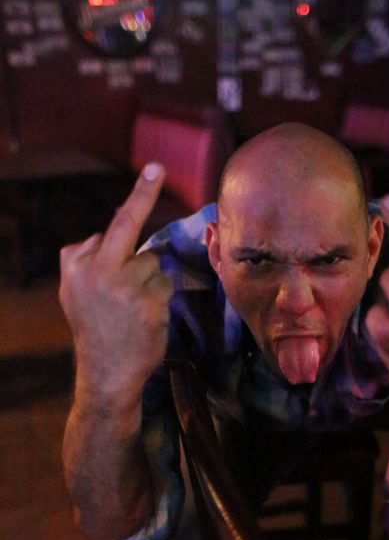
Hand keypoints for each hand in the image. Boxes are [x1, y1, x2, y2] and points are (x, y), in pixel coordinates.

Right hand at [59, 163, 172, 404]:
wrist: (106, 372)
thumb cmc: (95, 329)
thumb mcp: (72, 293)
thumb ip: (82, 261)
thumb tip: (102, 235)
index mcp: (75, 265)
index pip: (108, 233)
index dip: (131, 212)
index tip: (154, 169)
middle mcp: (97, 270)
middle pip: (126, 225)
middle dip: (142, 192)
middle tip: (156, 166)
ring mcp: (124, 285)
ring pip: (153, 263)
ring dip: (151, 281)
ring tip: (134, 309)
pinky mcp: (149, 301)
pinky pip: (165, 283)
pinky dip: (160, 297)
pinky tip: (145, 318)